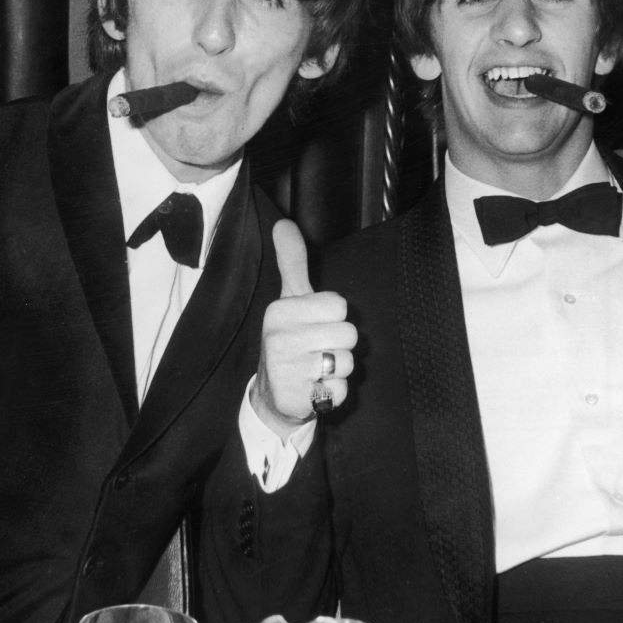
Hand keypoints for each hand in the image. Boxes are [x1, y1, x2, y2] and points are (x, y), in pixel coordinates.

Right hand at [250, 220, 356, 438]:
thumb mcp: (290, 300)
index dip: (334, 317)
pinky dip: (334, 392)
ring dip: (338, 369)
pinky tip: (315, 389)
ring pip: (347, 362)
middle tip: (318, 349)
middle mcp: (279, 339)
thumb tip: (284, 223)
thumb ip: (292, 262)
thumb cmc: (289, 340)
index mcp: (280, 311)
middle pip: (348, 334)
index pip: (338, 305)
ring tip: (316, 369)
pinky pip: (342, 391)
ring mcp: (287, 370)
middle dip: (340, 344)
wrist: (274, 395)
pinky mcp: (298, 398)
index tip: (315, 324)